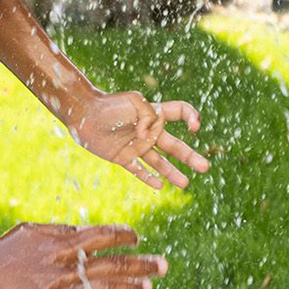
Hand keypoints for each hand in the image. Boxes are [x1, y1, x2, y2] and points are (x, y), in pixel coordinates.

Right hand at [0, 224, 166, 288]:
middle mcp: (64, 268)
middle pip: (111, 264)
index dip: (123, 237)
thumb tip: (89, 232)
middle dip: (140, 265)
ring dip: (129, 288)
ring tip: (149, 288)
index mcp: (60, 244)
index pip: (101, 237)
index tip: (137, 238)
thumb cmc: (5, 253)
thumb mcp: (33, 232)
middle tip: (164, 265)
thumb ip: (62, 232)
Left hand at [70, 91, 209, 190]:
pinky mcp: (123, 156)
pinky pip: (138, 170)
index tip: (194, 127)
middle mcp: (148, 131)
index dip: (190, 116)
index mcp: (154, 114)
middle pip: (174, 145)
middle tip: (205, 167)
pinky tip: (160, 185)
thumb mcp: (134, 102)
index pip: (179, 112)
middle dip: (190, 156)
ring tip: (185, 184)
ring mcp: (136, 145)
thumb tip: (148, 136)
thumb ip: (149, 116)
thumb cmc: (108, 104)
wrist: (83, 114)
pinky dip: (148, 178)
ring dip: (173, 173)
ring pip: (159, 162)